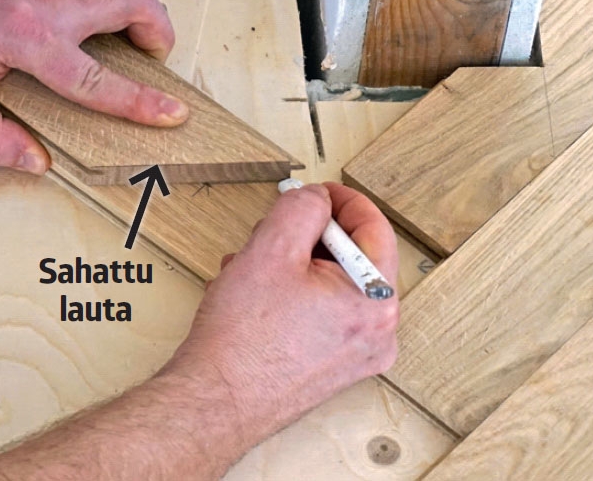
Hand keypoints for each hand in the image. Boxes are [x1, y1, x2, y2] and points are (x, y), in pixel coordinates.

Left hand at [0, 0, 187, 174]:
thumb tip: (36, 160)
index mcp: (25, 39)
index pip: (97, 78)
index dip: (140, 101)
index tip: (172, 112)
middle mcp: (47, 2)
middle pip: (133, 4)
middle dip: (159, 35)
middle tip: (153, 62)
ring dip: (147, 10)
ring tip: (141, 38)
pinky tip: (116, 14)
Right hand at [162, 182, 398, 448]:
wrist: (214, 403)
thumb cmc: (244, 337)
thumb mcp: (272, 247)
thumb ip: (302, 207)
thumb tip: (316, 198)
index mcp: (377, 300)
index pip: (374, 227)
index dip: (341, 200)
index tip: (316, 191)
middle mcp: (378, 332)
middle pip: (352, 256)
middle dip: (306, 237)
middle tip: (271, 234)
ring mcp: (357, 353)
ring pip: (331, 282)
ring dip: (292, 264)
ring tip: (252, 270)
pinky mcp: (334, 366)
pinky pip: (322, 311)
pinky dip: (291, 293)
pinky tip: (255, 296)